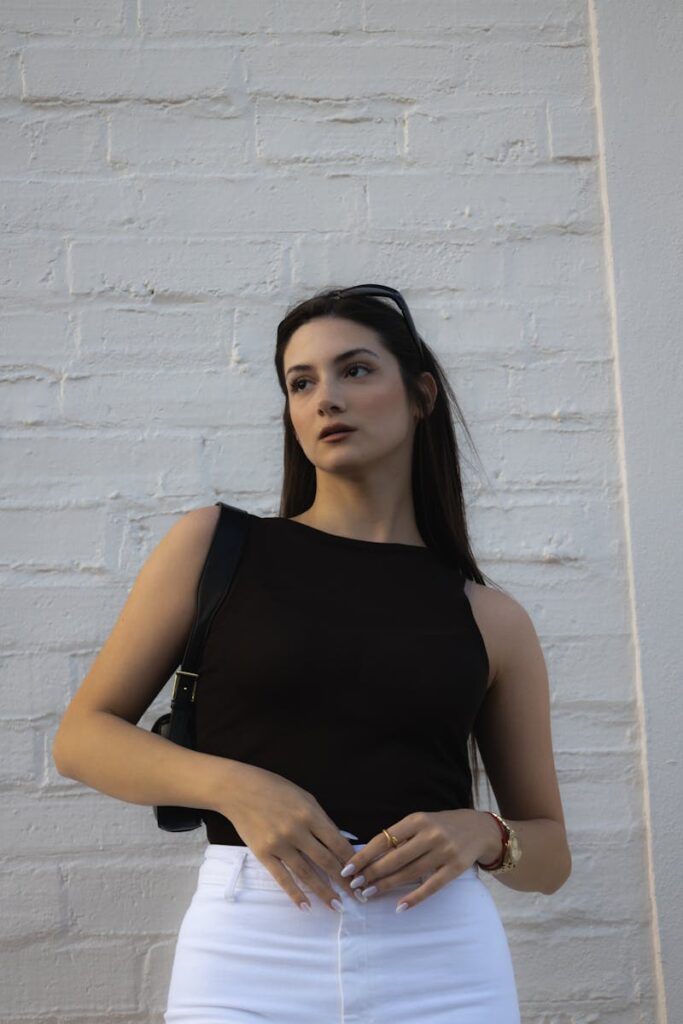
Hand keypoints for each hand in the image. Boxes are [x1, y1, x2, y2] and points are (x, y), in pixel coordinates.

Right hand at [219, 763, 361, 911]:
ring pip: (306, 873)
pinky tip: (305, 905)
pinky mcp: (263, 854)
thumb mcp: (305, 798)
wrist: (239, 789)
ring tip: (336, 906)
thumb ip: (322, 820)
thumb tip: (340, 842)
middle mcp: (296, 831)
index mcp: (310, 814)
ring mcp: (279, 844)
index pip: (337, 843)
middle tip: (357, 896)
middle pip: (326, 861)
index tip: (361, 874)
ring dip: (323, 892)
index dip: (351, 861)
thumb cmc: (275, 789)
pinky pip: (282, 878)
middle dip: (344, 881)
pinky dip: (295, 894)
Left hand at [338, 809, 502, 911]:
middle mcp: (430, 834)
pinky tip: (399, 906)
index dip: (364, 855)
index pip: (383, 839)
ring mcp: (444, 851)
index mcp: (417, 819)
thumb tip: (369, 858)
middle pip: (394, 858)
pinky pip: (431, 886)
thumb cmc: (441, 826)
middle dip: (371, 873)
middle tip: (354, 885)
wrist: (479, 829)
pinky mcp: (455, 868)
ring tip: (369, 894)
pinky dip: (414, 898)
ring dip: (386, 886)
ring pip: (409, 873)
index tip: (348, 868)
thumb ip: (400, 837)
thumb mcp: (421, 822)